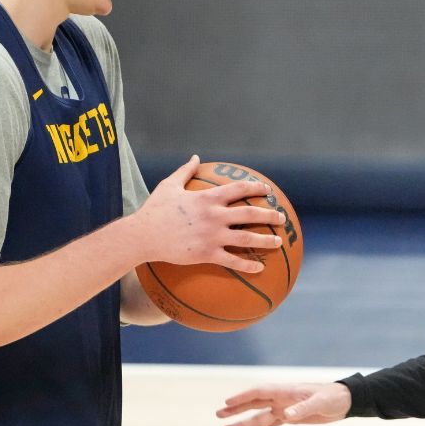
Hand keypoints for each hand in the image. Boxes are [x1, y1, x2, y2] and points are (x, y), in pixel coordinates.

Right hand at [132, 156, 284, 272]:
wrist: (143, 235)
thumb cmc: (155, 210)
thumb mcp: (169, 186)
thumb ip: (185, 171)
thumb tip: (195, 157)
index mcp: (208, 198)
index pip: (239, 189)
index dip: (256, 188)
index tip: (267, 190)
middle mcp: (215, 216)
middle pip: (250, 214)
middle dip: (269, 215)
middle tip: (281, 217)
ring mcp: (212, 236)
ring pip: (247, 238)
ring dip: (266, 241)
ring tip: (278, 242)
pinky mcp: (207, 254)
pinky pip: (233, 260)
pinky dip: (248, 265)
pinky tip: (260, 268)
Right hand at [216, 382, 350, 425]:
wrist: (343, 402)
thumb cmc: (331, 397)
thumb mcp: (319, 402)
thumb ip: (302, 408)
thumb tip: (287, 415)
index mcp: (285, 391)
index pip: (259, 392)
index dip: (242, 397)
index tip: (227, 402)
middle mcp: (281, 399)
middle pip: (254, 403)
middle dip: (236, 409)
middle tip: (218, 415)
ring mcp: (284, 409)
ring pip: (259, 416)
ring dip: (244, 422)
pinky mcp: (290, 418)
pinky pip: (271, 425)